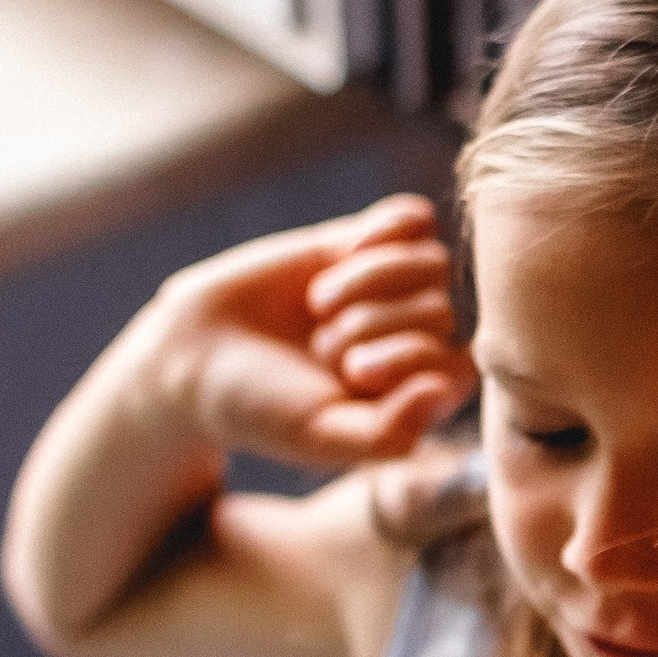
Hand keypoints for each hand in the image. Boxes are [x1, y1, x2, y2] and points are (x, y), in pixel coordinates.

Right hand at [148, 196, 472, 471]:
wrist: (199, 353)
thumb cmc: (264, 409)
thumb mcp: (322, 437)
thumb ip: (390, 432)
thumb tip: (445, 389)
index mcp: (416, 396)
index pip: (458, 365)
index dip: (405, 359)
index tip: (349, 373)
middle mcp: (415, 340)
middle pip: (440, 309)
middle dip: (373, 324)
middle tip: (320, 343)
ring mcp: (394, 288)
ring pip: (432, 262)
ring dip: (370, 279)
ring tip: (320, 303)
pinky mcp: (366, 242)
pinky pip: (415, 219)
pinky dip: (386, 229)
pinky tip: (342, 251)